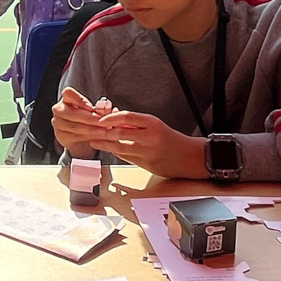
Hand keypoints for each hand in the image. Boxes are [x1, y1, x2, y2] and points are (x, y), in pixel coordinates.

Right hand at [51, 88, 110, 151]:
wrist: (82, 139)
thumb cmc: (90, 120)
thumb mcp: (96, 113)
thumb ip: (101, 111)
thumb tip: (112, 110)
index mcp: (67, 98)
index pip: (68, 93)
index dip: (79, 100)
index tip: (91, 108)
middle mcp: (59, 109)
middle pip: (71, 112)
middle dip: (89, 118)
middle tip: (103, 122)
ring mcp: (58, 123)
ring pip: (74, 126)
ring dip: (91, 129)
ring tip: (104, 131)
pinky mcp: (60, 136)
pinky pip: (74, 136)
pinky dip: (87, 137)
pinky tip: (97, 138)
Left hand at [94, 111, 209, 178]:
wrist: (189, 157)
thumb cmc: (171, 139)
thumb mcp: (155, 125)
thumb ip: (135, 123)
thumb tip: (114, 115)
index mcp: (152, 124)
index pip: (127, 117)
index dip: (110, 118)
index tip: (100, 119)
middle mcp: (150, 138)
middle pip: (120, 133)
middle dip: (104, 133)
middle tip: (91, 131)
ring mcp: (148, 153)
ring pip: (120, 148)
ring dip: (105, 145)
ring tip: (94, 141)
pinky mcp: (146, 165)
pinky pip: (126, 158)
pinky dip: (116, 153)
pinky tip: (109, 149)